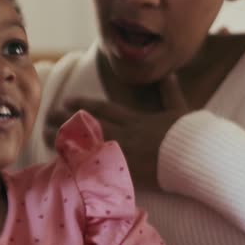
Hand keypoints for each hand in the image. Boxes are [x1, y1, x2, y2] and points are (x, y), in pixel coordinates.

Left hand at [44, 75, 189, 188]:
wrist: (198, 155)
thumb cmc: (192, 134)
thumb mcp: (181, 110)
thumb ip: (171, 93)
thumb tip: (169, 73)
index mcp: (137, 119)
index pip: (104, 109)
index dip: (84, 105)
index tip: (68, 101)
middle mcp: (126, 134)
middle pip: (89, 125)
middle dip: (67, 120)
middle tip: (48, 116)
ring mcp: (124, 153)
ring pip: (87, 144)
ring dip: (66, 140)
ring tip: (46, 135)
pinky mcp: (126, 171)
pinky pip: (97, 166)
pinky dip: (79, 163)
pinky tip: (62, 161)